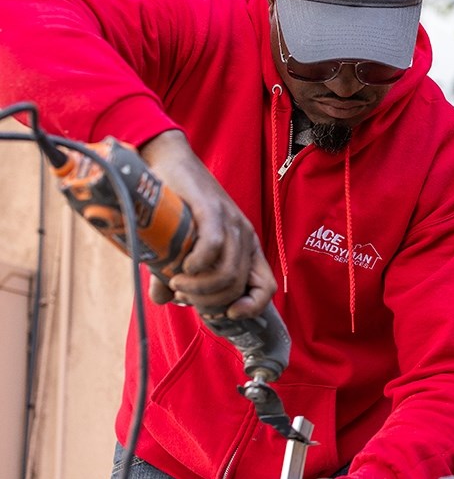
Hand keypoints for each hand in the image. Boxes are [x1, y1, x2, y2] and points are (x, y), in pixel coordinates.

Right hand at [139, 130, 275, 317]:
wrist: (168, 163)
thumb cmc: (176, 208)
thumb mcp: (180, 247)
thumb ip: (174, 274)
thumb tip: (163, 301)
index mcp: (245, 248)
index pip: (265, 287)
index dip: (251, 308)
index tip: (224, 315)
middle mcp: (244, 237)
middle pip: (238, 287)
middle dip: (208, 301)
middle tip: (183, 293)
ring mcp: (231, 222)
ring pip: (226, 273)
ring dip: (199, 288)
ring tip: (177, 283)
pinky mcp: (213, 211)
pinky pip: (214, 247)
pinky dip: (197, 266)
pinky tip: (183, 268)